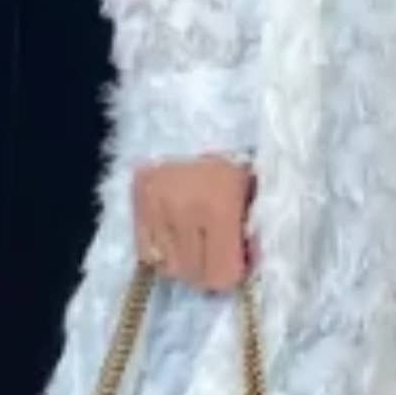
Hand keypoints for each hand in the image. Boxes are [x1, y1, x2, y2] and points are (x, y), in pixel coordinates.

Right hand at [132, 157, 256, 290]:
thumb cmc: (238, 155)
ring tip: (196, 240)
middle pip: (193, 275)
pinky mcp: (136, 200)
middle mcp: (183, 210)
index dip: (232, 274)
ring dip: (185, 262)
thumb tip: (251, 265)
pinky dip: (163, 251)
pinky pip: (147, 252)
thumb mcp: (259, 190)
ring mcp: (154, 206)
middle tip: (217, 251)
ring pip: (169, 267)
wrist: (196, 119)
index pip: (220, 275)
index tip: (237, 263)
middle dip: (209, 270)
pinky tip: (176, 234)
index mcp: (220, 206)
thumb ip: (255, 231)